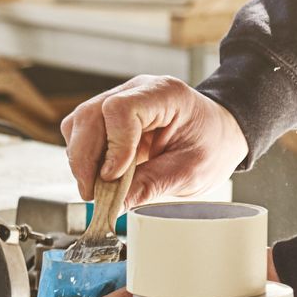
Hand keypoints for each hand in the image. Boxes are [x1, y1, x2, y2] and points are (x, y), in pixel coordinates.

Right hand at [59, 75, 249, 206]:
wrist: (217, 134)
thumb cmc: (211, 145)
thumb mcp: (190, 172)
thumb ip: (151, 185)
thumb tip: (115, 204)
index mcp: (164, 95)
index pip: (120, 110)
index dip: (112, 146)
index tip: (112, 177)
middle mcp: (136, 91)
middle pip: (90, 115)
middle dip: (85, 159)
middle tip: (93, 194)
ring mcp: (119, 100)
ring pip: (79, 123)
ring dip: (80, 159)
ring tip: (95, 188)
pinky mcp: (107, 117)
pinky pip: (81, 131)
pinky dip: (84, 157)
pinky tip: (98, 176)